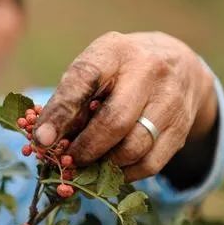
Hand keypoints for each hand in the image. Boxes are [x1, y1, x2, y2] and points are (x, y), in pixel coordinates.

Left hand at [34, 31, 217, 181]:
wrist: (180, 65)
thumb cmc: (119, 71)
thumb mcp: (95, 68)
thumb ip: (71, 99)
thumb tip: (45, 141)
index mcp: (115, 50)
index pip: (84, 80)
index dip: (60, 113)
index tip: (42, 140)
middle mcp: (148, 70)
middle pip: (114, 122)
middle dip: (84, 149)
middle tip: (66, 160)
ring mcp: (170, 99)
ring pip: (133, 148)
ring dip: (103, 165)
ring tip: (86, 166)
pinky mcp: (182, 127)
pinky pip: (150, 164)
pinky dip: (124, 174)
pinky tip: (110, 170)